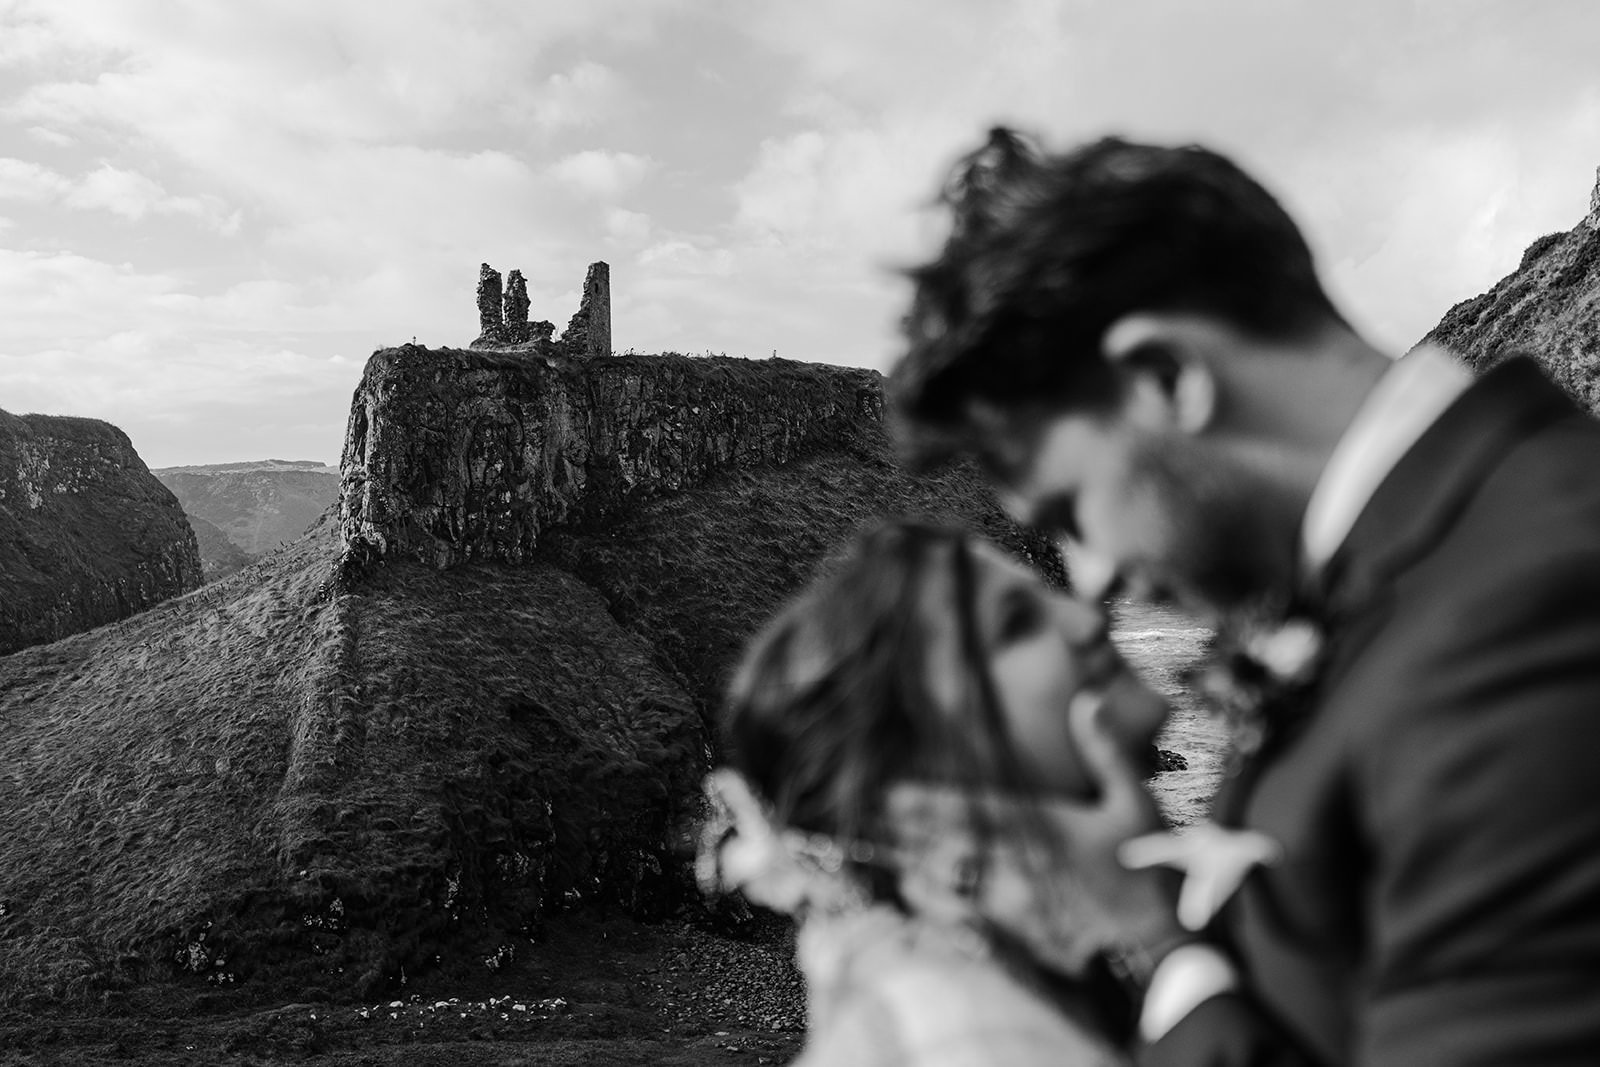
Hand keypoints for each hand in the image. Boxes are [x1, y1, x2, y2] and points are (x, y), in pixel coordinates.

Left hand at [886, 693, 1185, 975]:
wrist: (1166, 944)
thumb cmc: (1151, 867)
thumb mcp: (1134, 801)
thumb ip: (1105, 750)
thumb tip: (1086, 698)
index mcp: (1046, 828)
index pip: (973, 811)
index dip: (926, 804)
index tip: (889, 796)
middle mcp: (1024, 865)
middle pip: (949, 849)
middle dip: (908, 837)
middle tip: (870, 825)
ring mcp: (1020, 907)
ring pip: (951, 889)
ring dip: (917, 873)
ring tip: (888, 861)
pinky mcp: (1023, 941)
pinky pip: (967, 926)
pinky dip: (940, 912)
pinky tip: (920, 904)